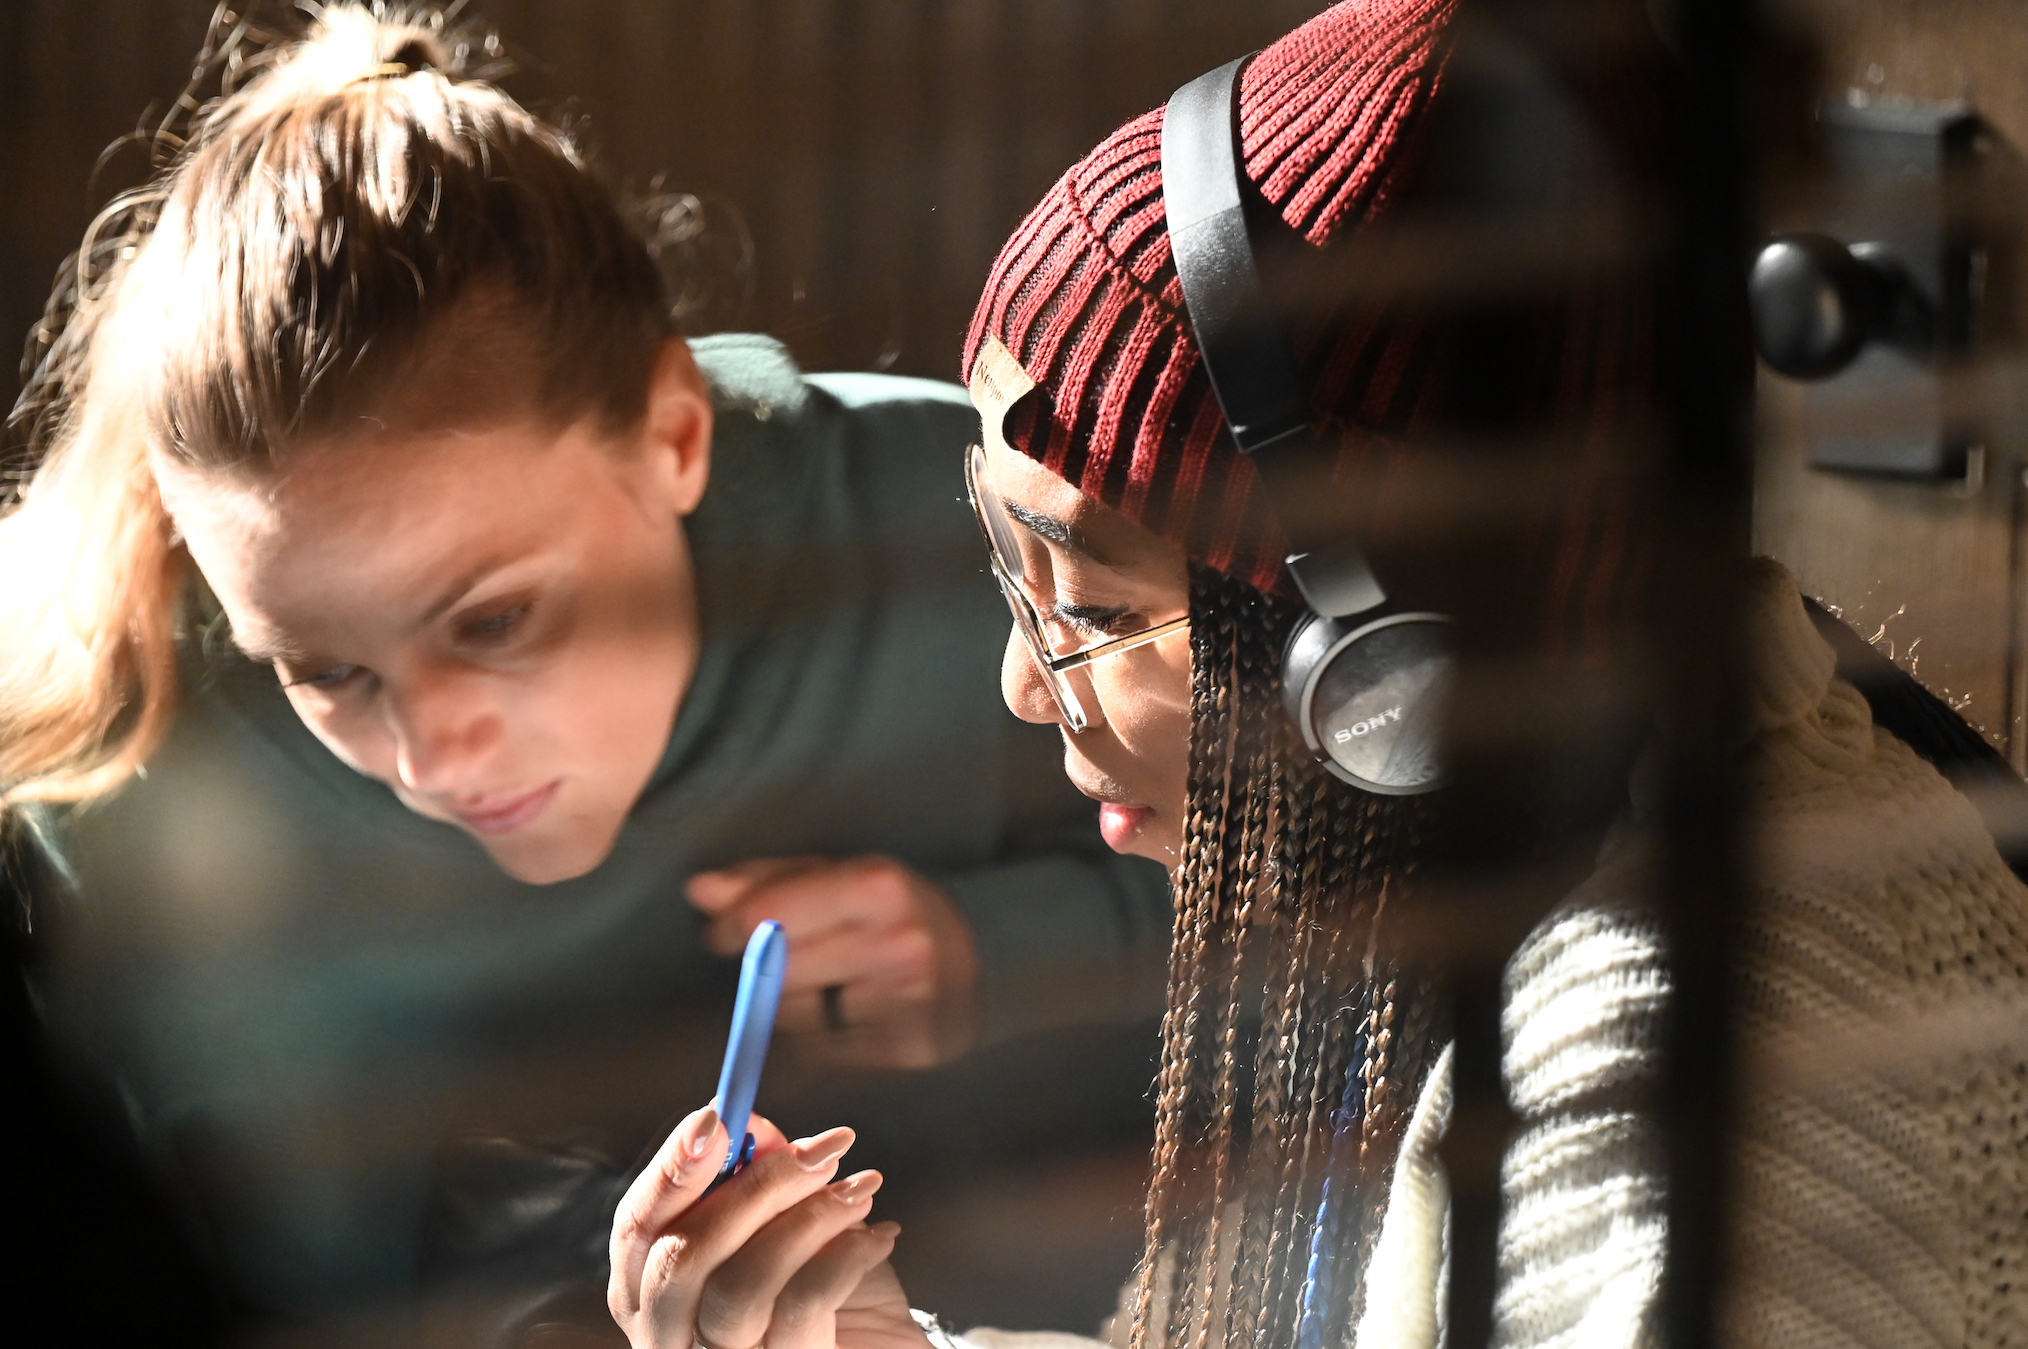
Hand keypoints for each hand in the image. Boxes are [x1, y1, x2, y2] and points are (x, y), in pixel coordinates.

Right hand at [608, 1106, 927, 1348]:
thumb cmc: (830, 1290)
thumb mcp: (789, 1220)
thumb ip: (759, 1174)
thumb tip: (749, 1122)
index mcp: (654, 1287)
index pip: (638, 1224)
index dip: (673, 1166)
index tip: (720, 1114)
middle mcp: (671, 1334)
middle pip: (682, 1255)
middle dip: (754, 1188)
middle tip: (820, 1152)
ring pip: (737, 1285)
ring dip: (806, 1220)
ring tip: (859, 1191)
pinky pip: (798, 1306)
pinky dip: (843, 1255)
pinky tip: (876, 1237)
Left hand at [687, 857, 979, 1067]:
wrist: (991, 955)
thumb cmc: (895, 909)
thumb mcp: (839, 874)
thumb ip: (767, 880)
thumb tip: (700, 891)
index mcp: (879, 887)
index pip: (774, 916)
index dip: (736, 926)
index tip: (723, 931)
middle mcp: (899, 944)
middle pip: (782, 971)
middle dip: (774, 966)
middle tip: (801, 954)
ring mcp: (908, 1002)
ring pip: (799, 1017)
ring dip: (800, 1003)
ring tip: (840, 980)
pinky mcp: (910, 1049)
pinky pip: (828, 1051)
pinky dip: (829, 1034)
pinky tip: (859, 1011)